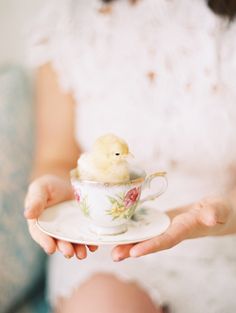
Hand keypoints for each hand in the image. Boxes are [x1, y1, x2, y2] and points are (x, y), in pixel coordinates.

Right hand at [24, 175, 97, 258]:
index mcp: (39, 223)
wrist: (67, 183)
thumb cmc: (49, 186)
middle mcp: (53, 230)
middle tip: (69, 253)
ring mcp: (68, 229)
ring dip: (77, 249)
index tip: (50, 248)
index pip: (40, 234)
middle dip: (64, 248)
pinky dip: (89, 242)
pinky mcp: (80, 226)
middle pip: (58, 241)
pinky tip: (94, 245)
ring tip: (82, 254)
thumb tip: (27, 214)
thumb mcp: (40, 189)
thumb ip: (35, 201)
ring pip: (72, 242)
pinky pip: (85, 236)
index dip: (45, 242)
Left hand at [112, 196, 232, 260]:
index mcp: (186, 229)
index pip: (167, 239)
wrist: (213, 213)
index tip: (135, 252)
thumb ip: (214, 213)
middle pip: (152, 243)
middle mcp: (174, 232)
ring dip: (131, 244)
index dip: (152, 246)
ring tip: (113, 250)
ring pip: (148, 237)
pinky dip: (136, 233)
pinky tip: (120, 235)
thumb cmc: (217, 210)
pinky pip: (149, 229)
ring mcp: (167, 228)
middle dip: (135, 249)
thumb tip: (211, 218)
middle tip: (115, 255)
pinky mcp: (163, 223)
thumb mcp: (217, 209)